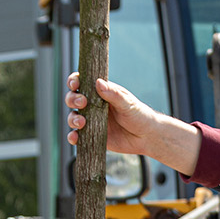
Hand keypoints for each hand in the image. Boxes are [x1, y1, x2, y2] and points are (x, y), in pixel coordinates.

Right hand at [66, 73, 200, 173]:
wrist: (146, 137)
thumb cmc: (139, 115)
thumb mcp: (127, 103)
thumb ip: (113, 94)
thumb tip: (98, 82)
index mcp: (101, 93)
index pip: (82, 82)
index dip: (74, 81)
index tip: (76, 84)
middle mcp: (93, 106)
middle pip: (73, 98)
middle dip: (72, 99)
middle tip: (83, 103)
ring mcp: (91, 121)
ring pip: (73, 117)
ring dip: (72, 118)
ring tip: (82, 122)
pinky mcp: (92, 136)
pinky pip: (77, 136)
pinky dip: (73, 136)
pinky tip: (75, 137)